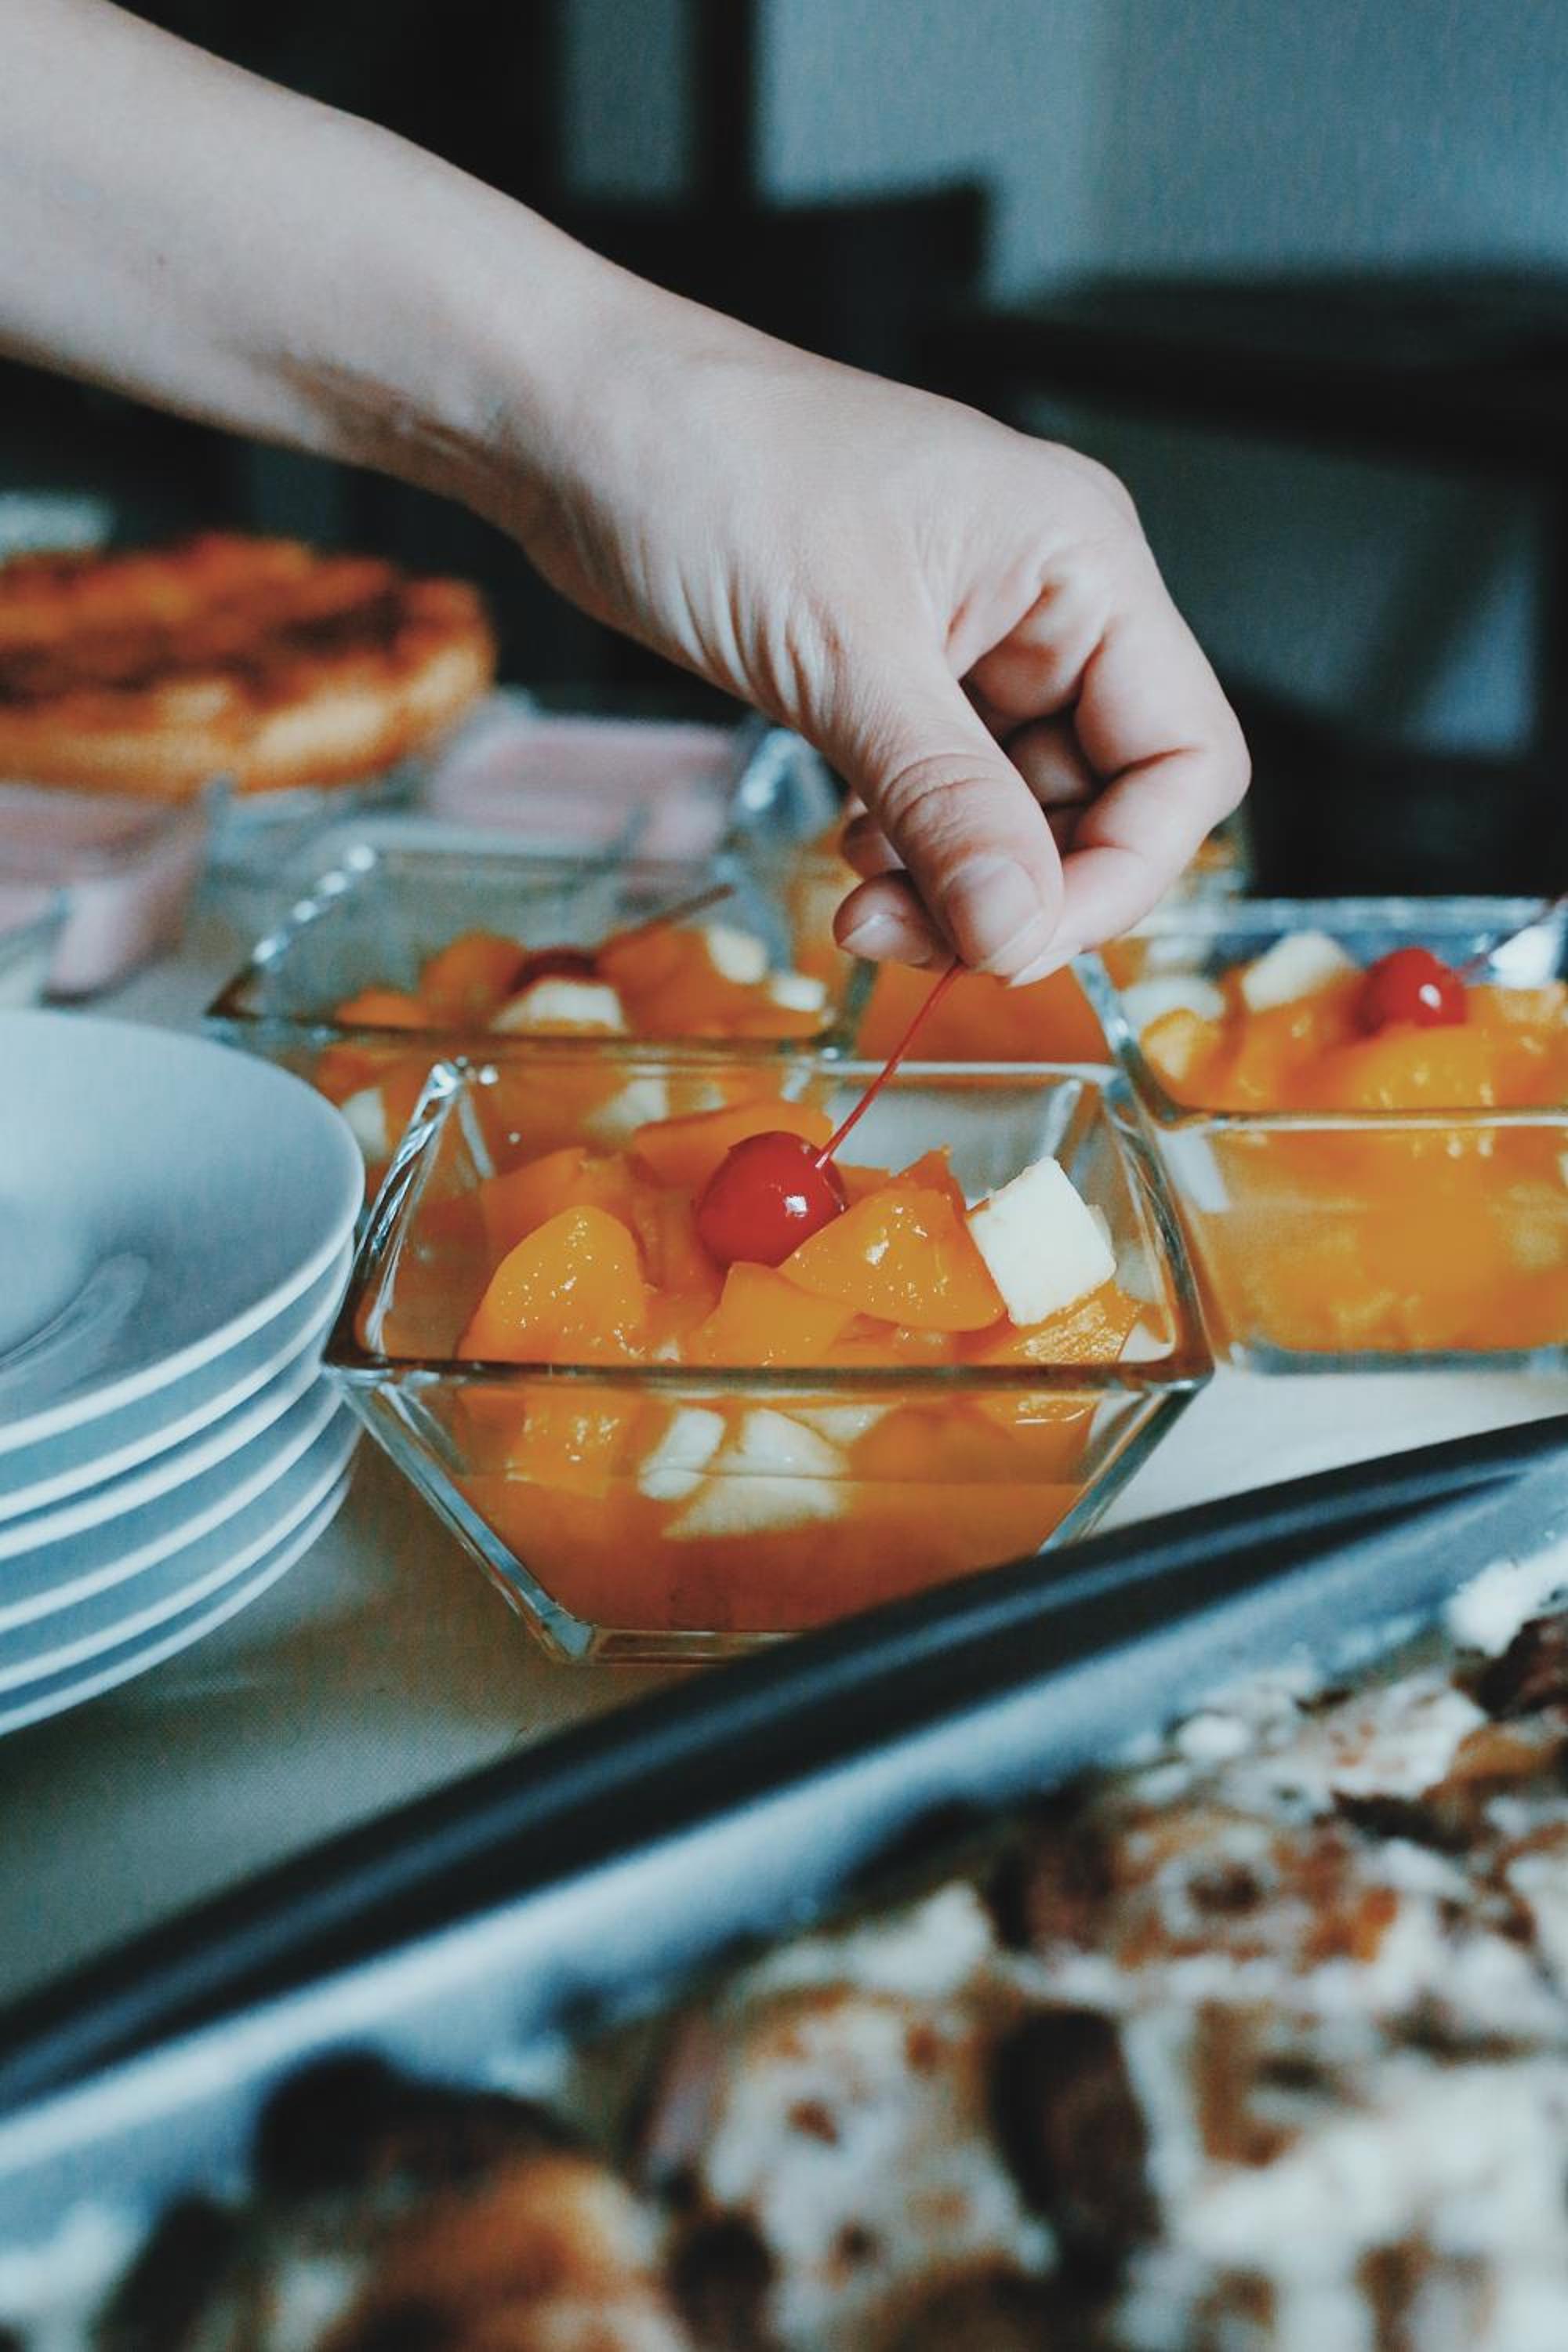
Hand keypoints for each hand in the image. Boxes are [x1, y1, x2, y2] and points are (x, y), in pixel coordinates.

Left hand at [501, 284, 1248, 981]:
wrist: (575, 424)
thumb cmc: (706, 465)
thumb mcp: (842, 654)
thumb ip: (946, 803)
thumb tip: (1017, 931)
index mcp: (1081, 562)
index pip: (1185, 758)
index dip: (1123, 873)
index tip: (1018, 941)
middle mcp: (1047, 600)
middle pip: (1106, 801)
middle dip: (1015, 888)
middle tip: (905, 935)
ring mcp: (973, 639)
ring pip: (1018, 813)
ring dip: (954, 881)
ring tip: (860, 902)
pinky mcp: (898, 672)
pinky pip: (946, 794)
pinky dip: (911, 848)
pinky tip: (851, 853)